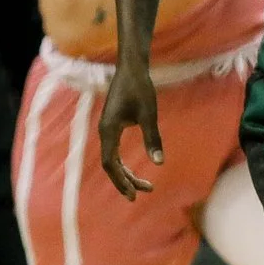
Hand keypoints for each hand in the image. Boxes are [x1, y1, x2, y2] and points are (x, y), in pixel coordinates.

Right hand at [97, 62, 162, 199]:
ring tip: (145, 186)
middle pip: (110, 165)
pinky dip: (123, 163)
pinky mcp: (113, 125)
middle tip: (140, 196)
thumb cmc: (140, 88)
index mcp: (109, 130)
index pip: (110, 163)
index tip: (134, 194)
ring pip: (112, 159)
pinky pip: (114, 151)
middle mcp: (104, 132)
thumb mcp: (149, 114)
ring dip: (125, 174)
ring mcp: (107, 129)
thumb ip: (153, 138)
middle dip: (124, 181)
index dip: (120, 181)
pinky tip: (134, 170)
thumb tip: (159, 162)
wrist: (132, 68)